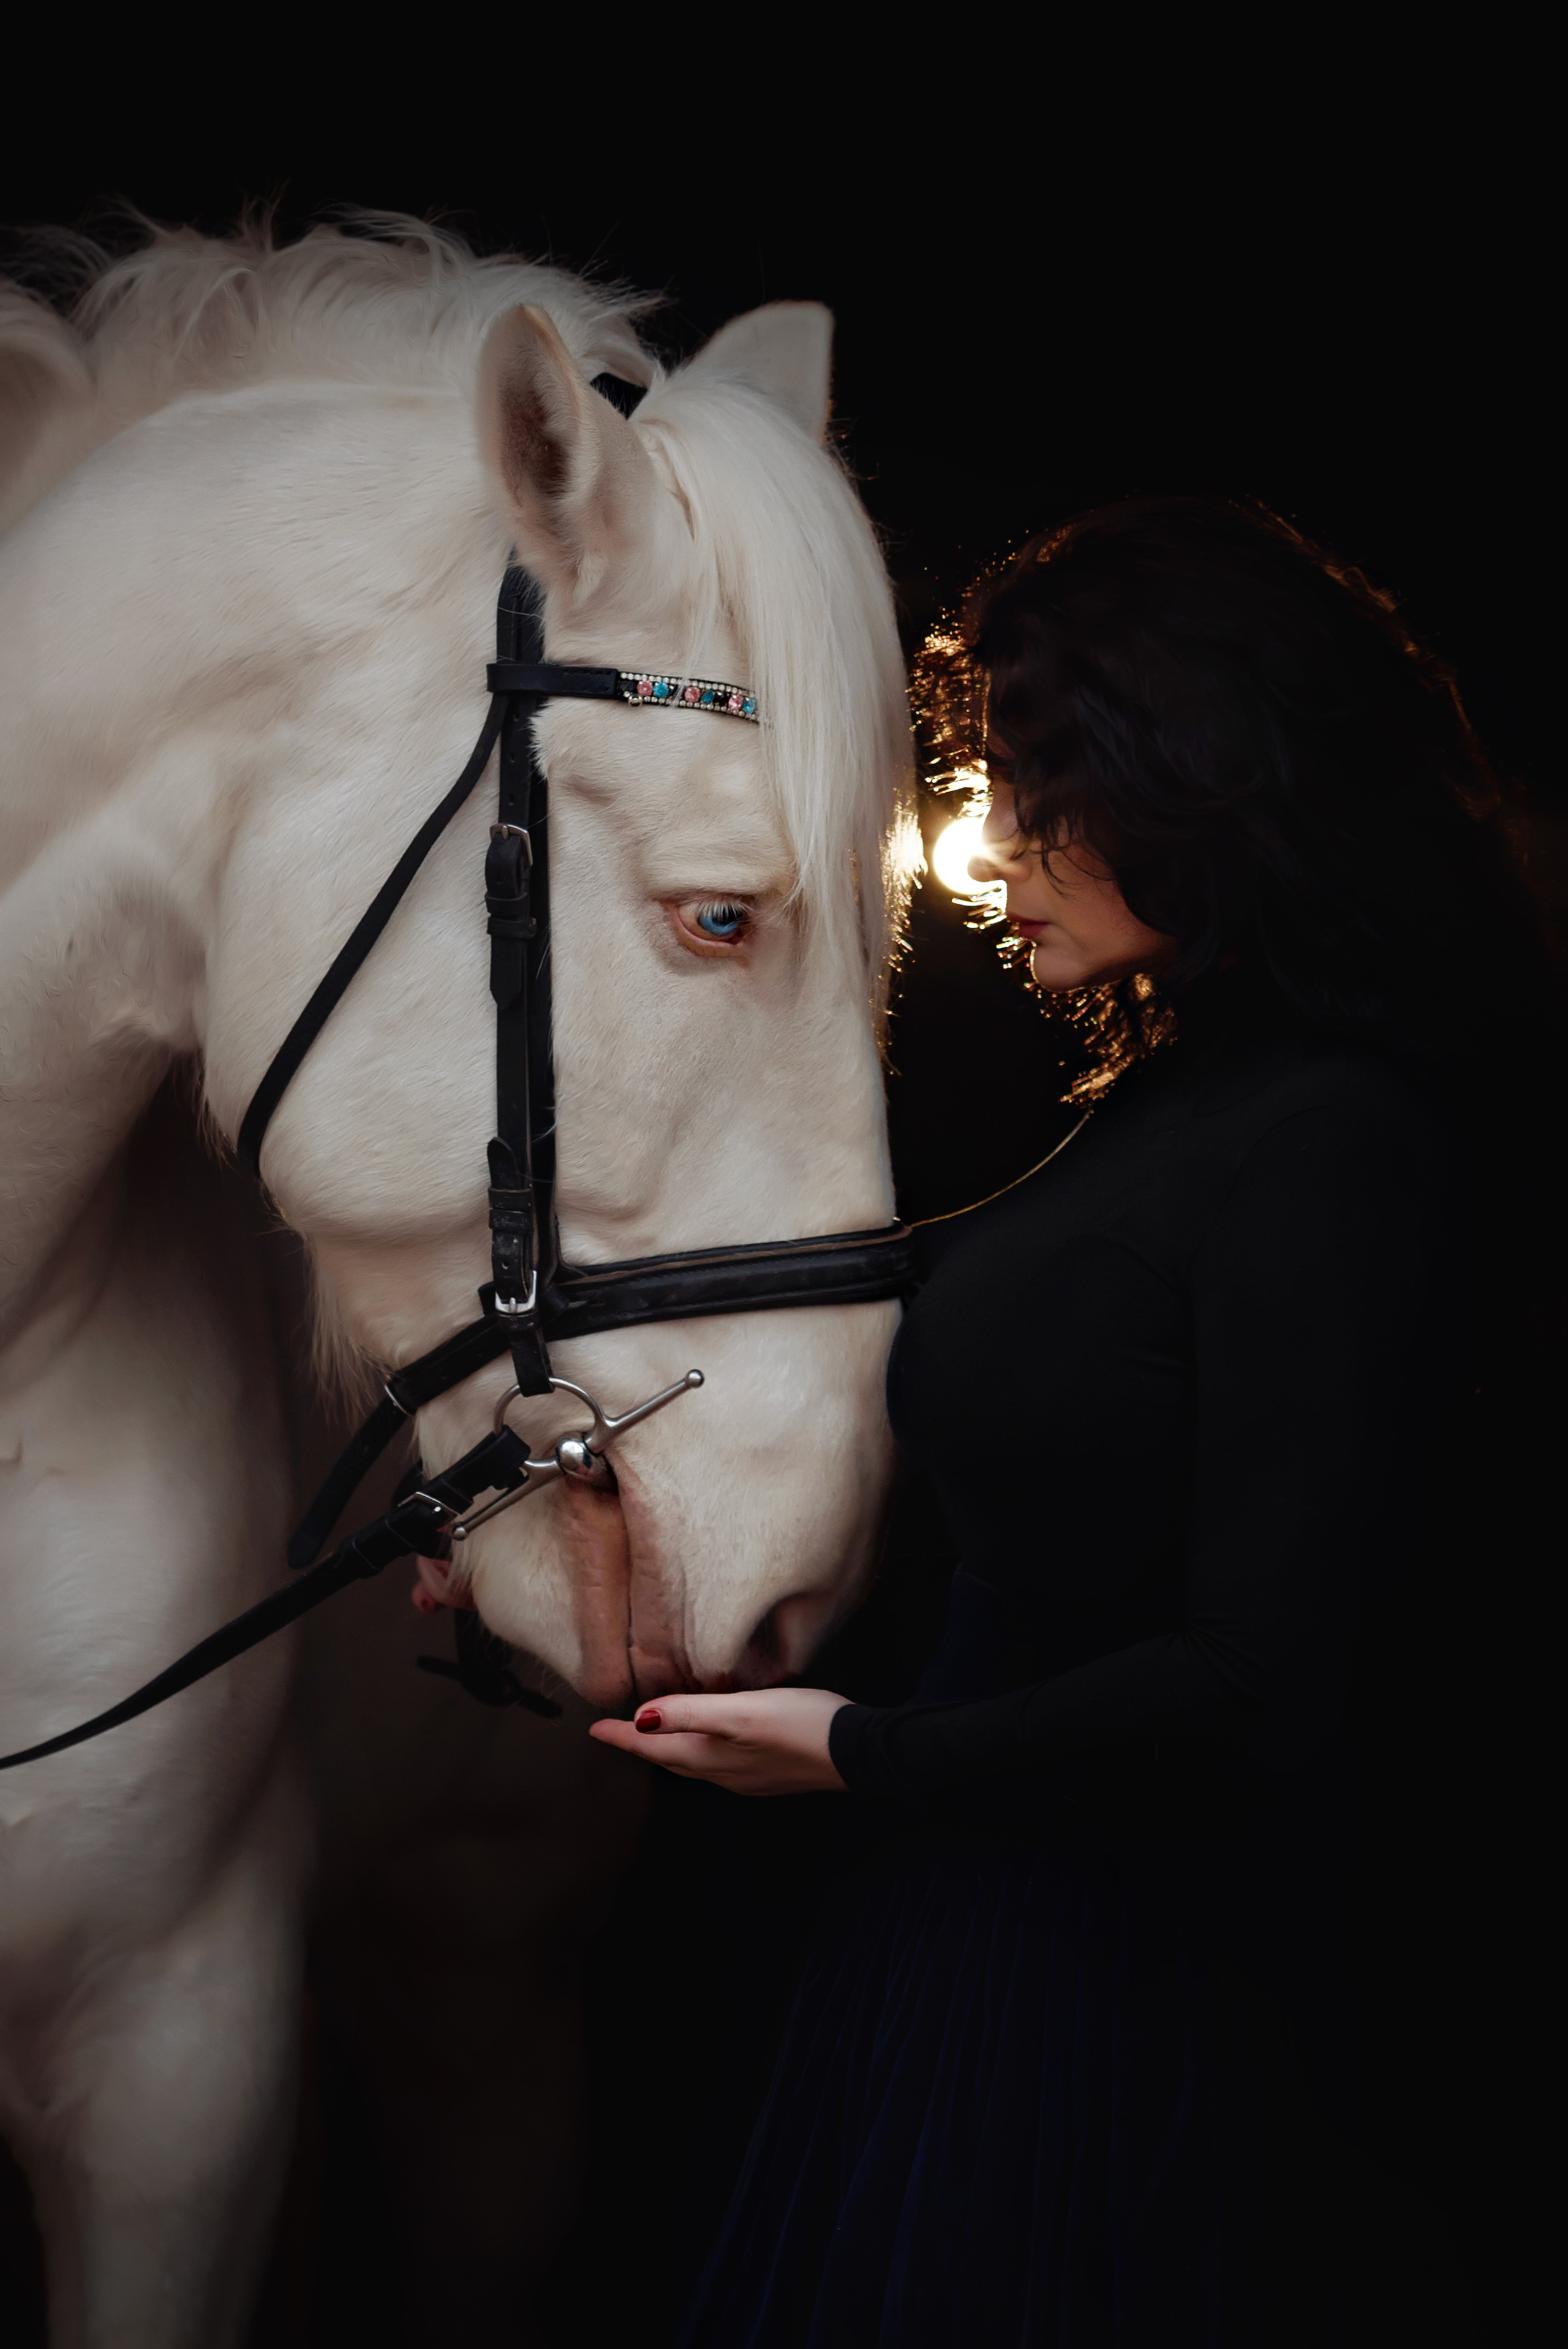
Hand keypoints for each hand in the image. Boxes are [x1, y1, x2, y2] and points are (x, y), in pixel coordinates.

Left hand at [588, 1687, 851, 1795]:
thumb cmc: (800, 1727)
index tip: (594, 1730)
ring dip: (670, 1748)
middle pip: (669, 1760)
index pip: (652, 1748)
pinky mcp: (769, 1771)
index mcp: (709, 1758)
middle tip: (617, 1732)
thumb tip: (641, 1721)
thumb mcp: (740, 1713)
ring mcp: (747, 1776)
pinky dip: (701, 1748)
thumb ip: (689, 1714)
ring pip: (695, 1763)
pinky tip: (711, 1738)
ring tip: (656, 1733)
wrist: (856, 1753)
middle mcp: (723, 1774)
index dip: (622, 1738)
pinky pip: (720, 1762)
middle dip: (641, 1745)